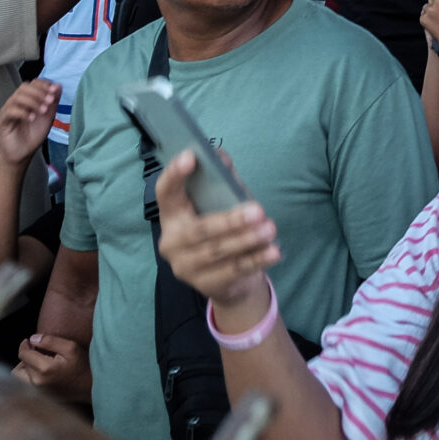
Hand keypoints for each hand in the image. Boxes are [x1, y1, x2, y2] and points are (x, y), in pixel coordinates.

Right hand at [0, 76, 60, 166]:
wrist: (23, 154)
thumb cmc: (33, 135)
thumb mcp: (48, 117)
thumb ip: (53, 101)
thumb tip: (58, 86)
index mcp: (27, 99)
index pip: (33, 83)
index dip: (44, 85)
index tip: (54, 90)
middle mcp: (16, 102)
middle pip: (24, 87)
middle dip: (39, 92)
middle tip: (50, 101)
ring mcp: (8, 110)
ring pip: (17, 97)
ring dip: (33, 102)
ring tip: (43, 111)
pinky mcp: (2, 120)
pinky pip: (10, 111)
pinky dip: (23, 112)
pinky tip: (32, 118)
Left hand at [14, 332, 89, 402]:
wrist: (91, 387)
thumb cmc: (83, 365)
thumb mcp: (70, 347)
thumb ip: (50, 341)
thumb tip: (32, 339)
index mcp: (44, 368)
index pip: (23, 354)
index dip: (25, 345)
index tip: (30, 341)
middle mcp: (37, 382)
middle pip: (19, 367)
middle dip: (26, 356)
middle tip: (37, 351)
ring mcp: (38, 392)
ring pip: (20, 377)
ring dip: (26, 367)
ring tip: (38, 361)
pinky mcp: (41, 396)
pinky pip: (26, 384)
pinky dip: (30, 376)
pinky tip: (42, 371)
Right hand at [152, 150, 278, 311]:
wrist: (230, 279)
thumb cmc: (224, 229)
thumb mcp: (223, 202)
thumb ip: (222, 180)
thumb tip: (220, 155)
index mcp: (171, 214)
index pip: (166, 192)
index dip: (174, 175)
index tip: (190, 156)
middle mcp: (171, 241)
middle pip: (199, 230)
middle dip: (230, 221)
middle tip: (258, 211)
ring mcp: (185, 266)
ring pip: (217, 251)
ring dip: (247, 240)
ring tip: (270, 229)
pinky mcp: (204, 285)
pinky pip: (233, 270)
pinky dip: (255, 259)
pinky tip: (272, 251)